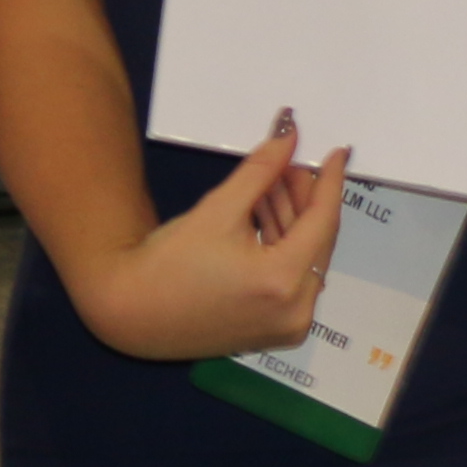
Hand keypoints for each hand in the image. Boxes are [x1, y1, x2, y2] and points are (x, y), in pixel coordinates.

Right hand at [66, 115, 358, 363]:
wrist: (128, 314)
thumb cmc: (166, 263)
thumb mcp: (218, 209)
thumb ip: (262, 171)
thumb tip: (289, 136)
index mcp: (283, 282)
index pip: (323, 221)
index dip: (331, 182)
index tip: (338, 152)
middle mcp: (295, 311)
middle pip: (316, 241)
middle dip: (304, 198)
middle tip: (292, 162)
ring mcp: (286, 325)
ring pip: (304, 258)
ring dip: (290, 220)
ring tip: (272, 182)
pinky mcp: (273, 330)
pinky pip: (291, 278)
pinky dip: (281, 246)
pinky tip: (265, 214)